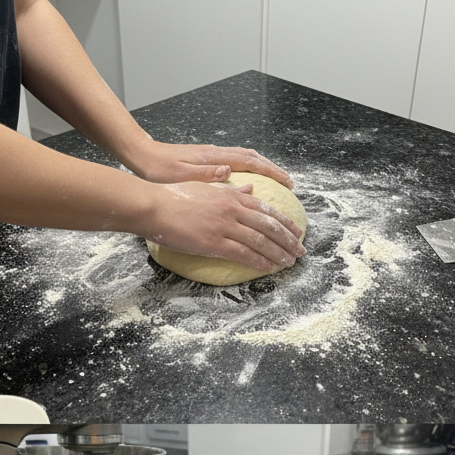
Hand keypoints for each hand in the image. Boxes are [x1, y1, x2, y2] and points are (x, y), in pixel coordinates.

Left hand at [127, 140, 294, 189]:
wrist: (142, 156)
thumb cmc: (157, 169)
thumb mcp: (180, 175)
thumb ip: (205, 173)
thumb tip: (230, 171)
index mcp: (213, 158)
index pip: (250, 162)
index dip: (271, 172)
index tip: (288, 182)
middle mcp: (216, 154)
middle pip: (253, 159)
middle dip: (273, 170)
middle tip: (290, 183)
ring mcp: (212, 155)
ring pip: (245, 159)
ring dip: (263, 168)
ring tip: (276, 180)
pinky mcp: (206, 159)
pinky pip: (235, 161)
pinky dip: (248, 168)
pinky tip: (249, 179)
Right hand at [145, 181, 305, 272]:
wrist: (154, 206)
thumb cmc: (173, 196)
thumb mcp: (205, 187)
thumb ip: (229, 189)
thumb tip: (249, 189)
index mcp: (231, 195)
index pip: (266, 209)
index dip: (284, 222)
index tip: (296, 231)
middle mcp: (233, 209)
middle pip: (269, 225)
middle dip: (288, 239)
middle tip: (300, 250)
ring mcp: (224, 226)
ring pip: (260, 240)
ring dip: (277, 253)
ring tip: (288, 262)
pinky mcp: (213, 242)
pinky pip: (242, 253)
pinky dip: (258, 261)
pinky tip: (267, 268)